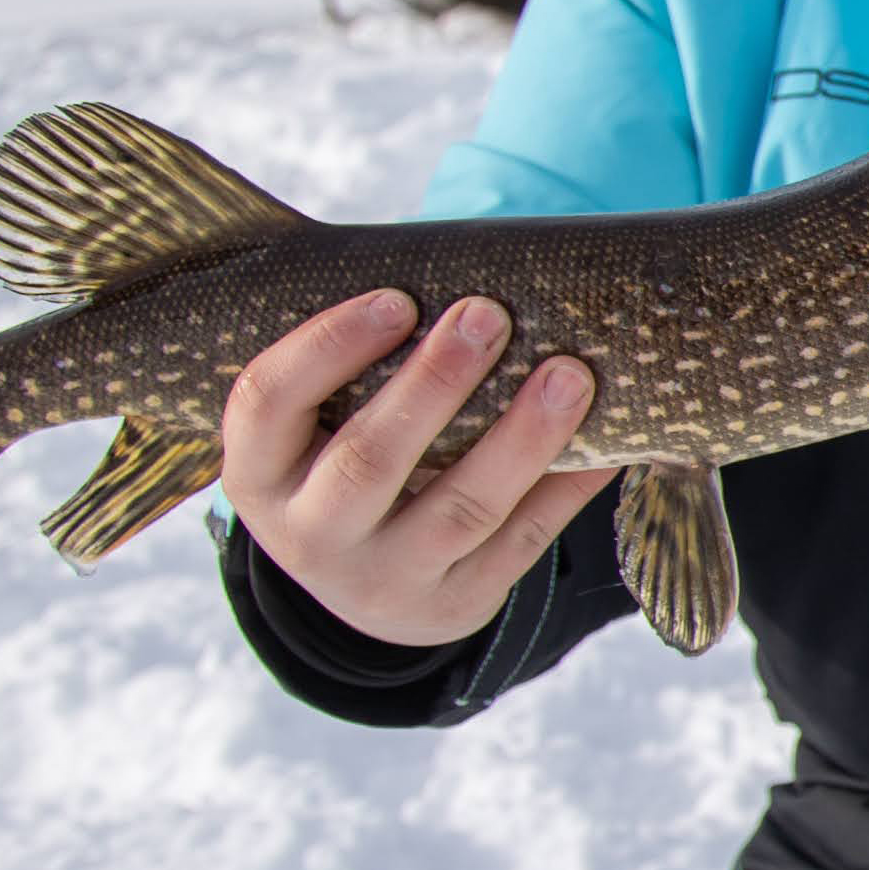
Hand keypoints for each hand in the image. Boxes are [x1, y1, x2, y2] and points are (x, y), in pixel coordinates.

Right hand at [218, 290, 615, 649]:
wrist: (370, 583)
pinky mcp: (456, 603)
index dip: (328, 347)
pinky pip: (520, 543)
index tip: (399, 297)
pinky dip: (566, 487)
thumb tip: (461, 266)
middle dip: (433, 385)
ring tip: (570, 374)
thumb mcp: (320, 422)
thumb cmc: (351, 456)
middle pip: (369, 461)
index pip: (267, 402)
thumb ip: (357, 363)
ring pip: (459, 509)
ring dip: (520, 439)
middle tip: (489, 314)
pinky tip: (609, 442)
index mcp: (259, 473)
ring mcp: (383, 579)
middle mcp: (310, 535)